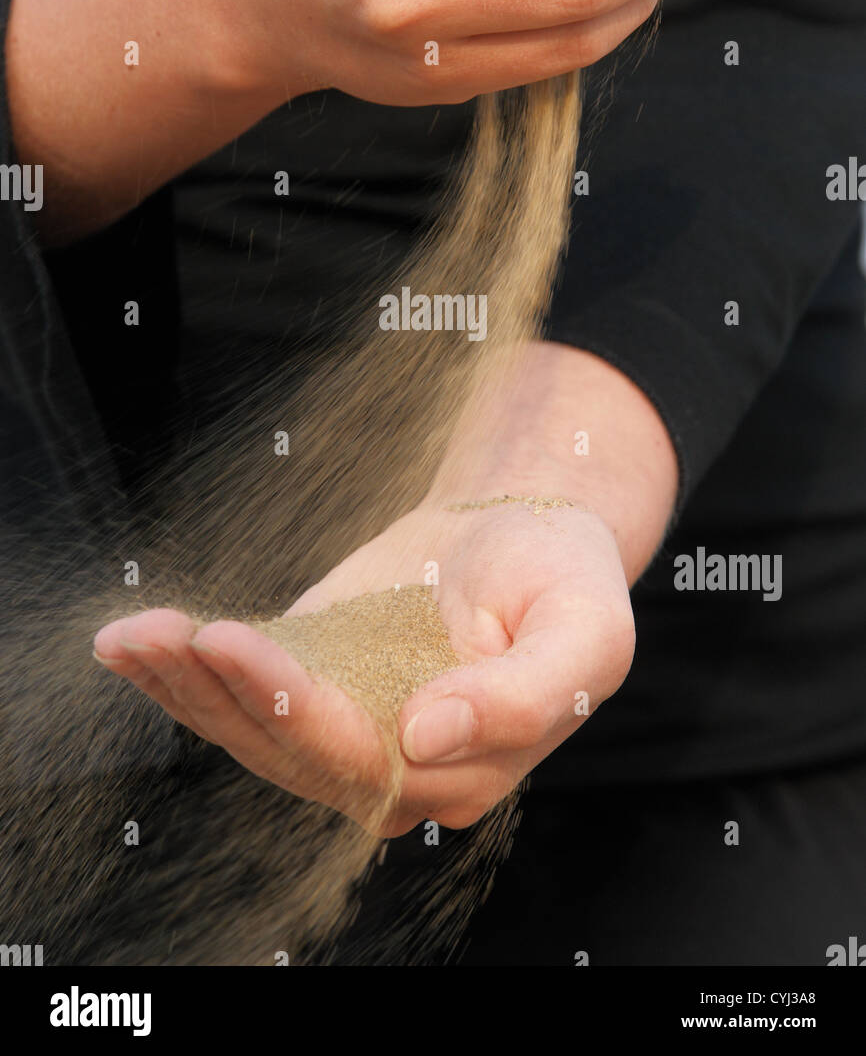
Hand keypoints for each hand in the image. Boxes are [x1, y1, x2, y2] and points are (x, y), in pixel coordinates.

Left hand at [93, 499, 633, 833]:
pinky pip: (238, 690)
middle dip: (217, 695)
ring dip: (183, 687)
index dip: (292, 707)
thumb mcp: (585, 634)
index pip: (362, 757)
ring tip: (131, 637)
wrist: (528, 533)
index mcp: (459, 773)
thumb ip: (522, 698)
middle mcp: (389, 767)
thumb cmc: (566, 583)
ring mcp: (343, 725)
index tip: (232, 644)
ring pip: (248, 729)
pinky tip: (131, 642)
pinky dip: (181, 670)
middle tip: (160, 634)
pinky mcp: (310, 679)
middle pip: (287, 750)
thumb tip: (424, 737)